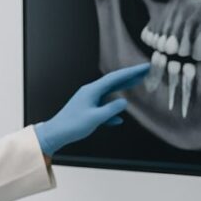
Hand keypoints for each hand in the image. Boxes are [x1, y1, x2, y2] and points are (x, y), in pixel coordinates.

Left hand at [34, 63, 149, 155]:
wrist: (55, 134)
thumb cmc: (72, 125)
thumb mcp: (95, 118)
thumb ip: (111, 110)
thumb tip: (125, 103)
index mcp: (92, 90)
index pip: (115, 78)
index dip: (131, 72)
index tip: (144, 67)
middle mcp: (91, 92)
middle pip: (114, 82)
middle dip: (130, 77)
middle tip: (145, 71)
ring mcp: (88, 100)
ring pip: (110, 93)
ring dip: (124, 90)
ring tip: (137, 84)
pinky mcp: (87, 110)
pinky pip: (103, 108)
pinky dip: (112, 111)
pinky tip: (119, 120)